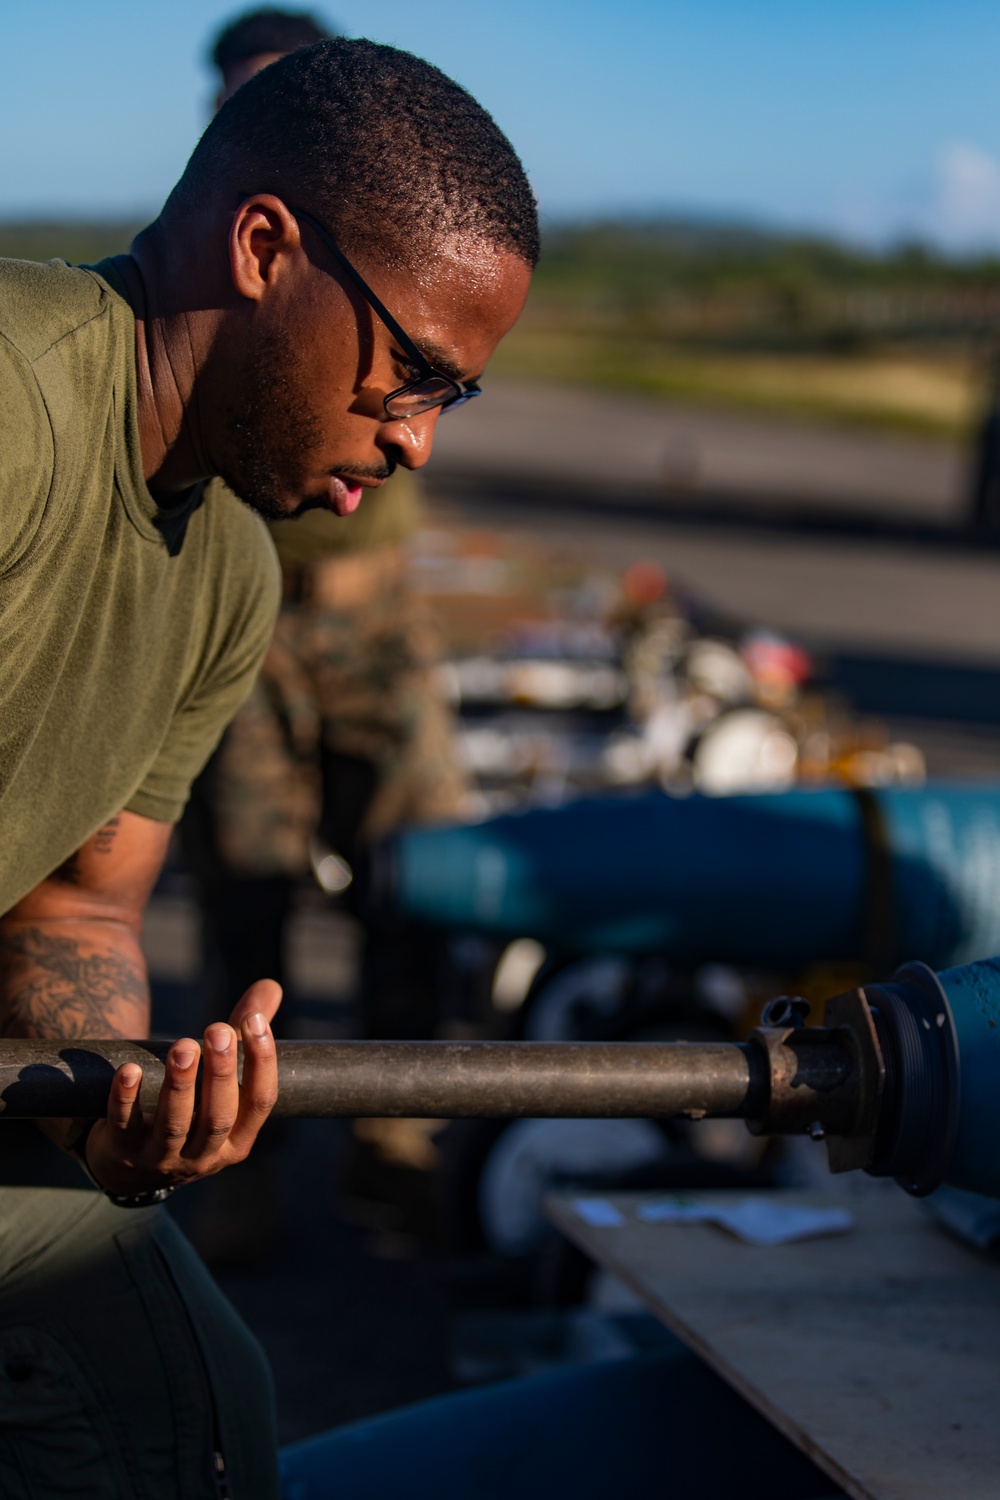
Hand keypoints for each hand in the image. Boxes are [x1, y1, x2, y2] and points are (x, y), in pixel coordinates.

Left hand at [84, 979, 281, 1196]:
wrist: (132, 1167)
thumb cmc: (190, 1113)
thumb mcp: (219, 1083)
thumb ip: (240, 1036)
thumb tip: (270, 987)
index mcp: (238, 1138)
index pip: (260, 1102)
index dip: (261, 1062)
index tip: (254, 1021)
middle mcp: (205, 1154)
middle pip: (219, 1118)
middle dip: (220, 1074)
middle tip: (217, 1031)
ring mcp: (162, 1157)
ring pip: (174, 1125)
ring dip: (179, 1085)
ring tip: (182, 1046)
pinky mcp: (123, 1151)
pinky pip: (124, 1126)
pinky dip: (126, 1099)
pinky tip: (129, 1071)